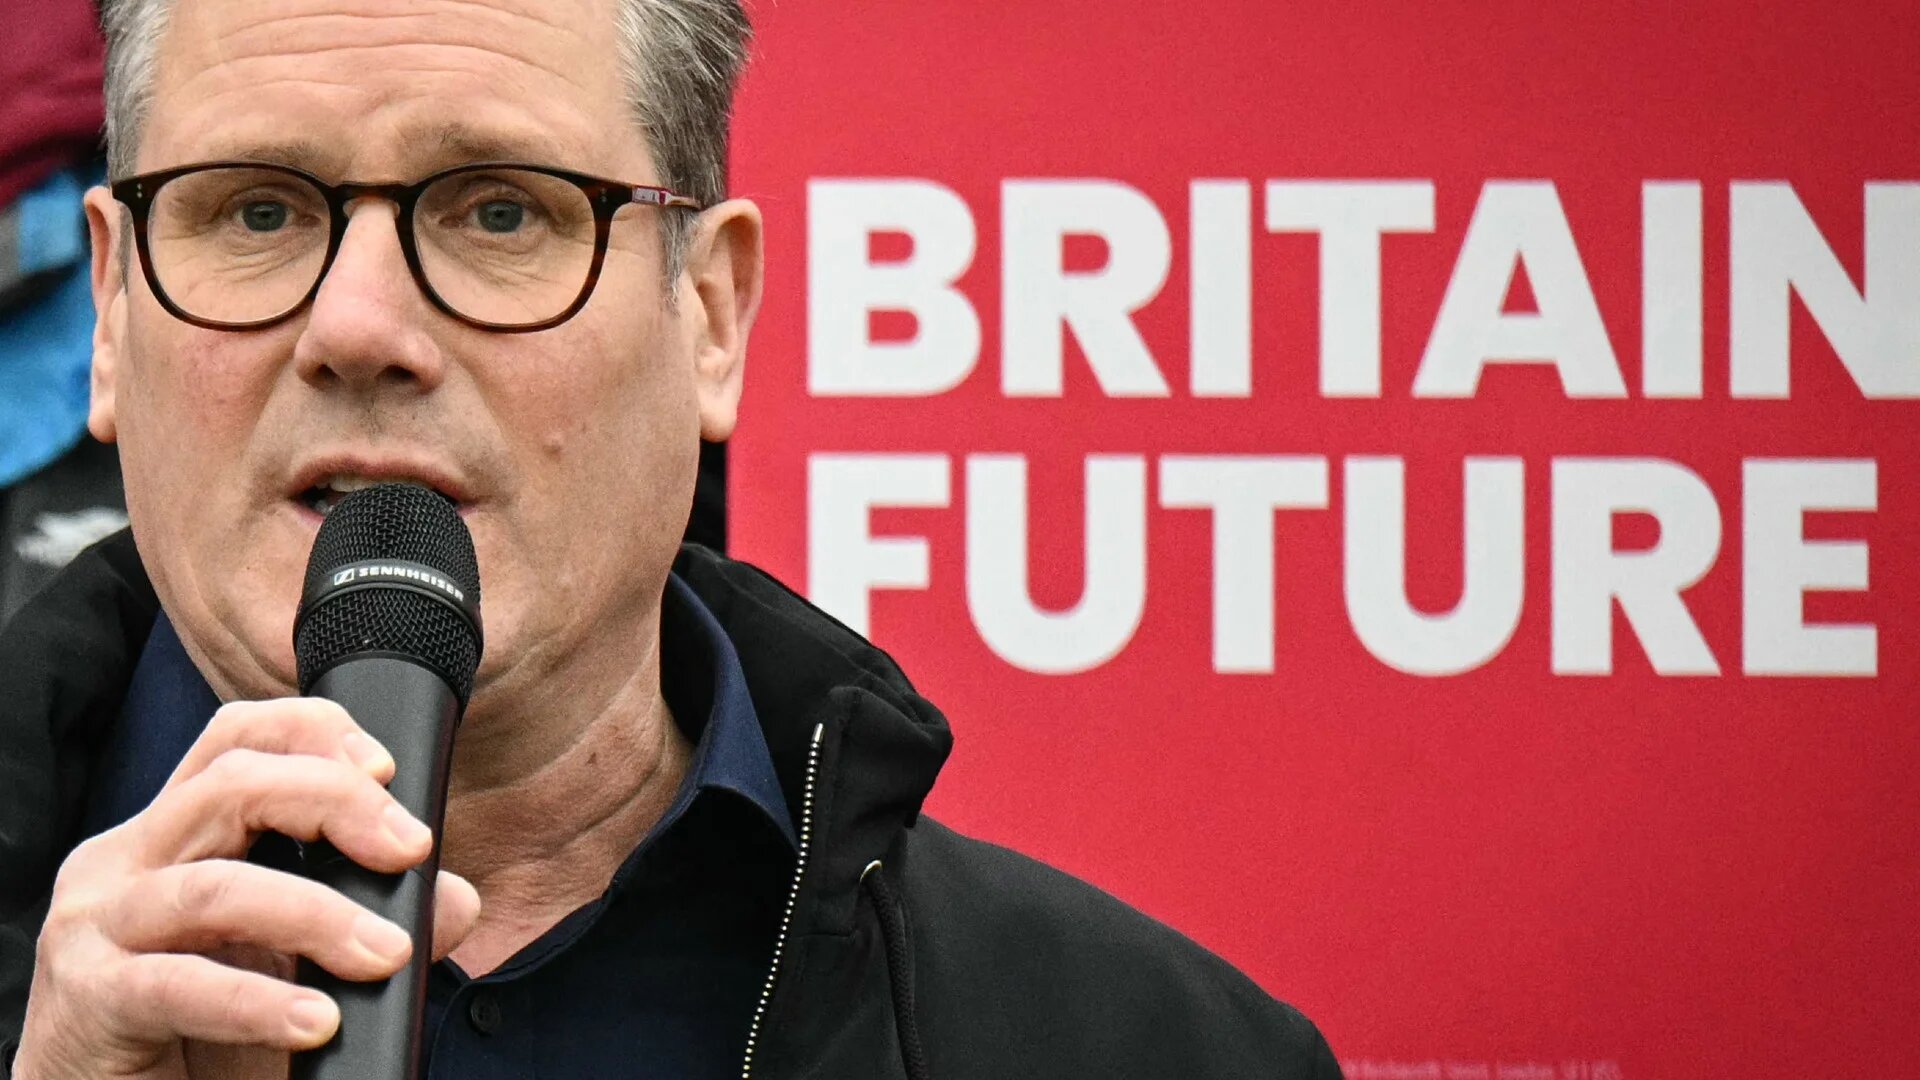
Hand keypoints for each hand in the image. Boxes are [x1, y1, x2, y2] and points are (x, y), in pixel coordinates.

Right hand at [11, 698, 481, 1079]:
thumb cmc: (198, 1034)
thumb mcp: (295, 963)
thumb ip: (370, 919)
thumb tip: (454, 899)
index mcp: (173, 835)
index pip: (235, 740)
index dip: (315, 735)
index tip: (389, 771)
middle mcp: (123, 862)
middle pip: (230, 784)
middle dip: (335, 803)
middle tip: (410, 849)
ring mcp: (94, 926)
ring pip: (216, 887)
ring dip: (318, 915)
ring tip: (385, 955)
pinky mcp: (87, 998)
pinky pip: (179, 984)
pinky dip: (258, 1001)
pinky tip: (315, 1021)